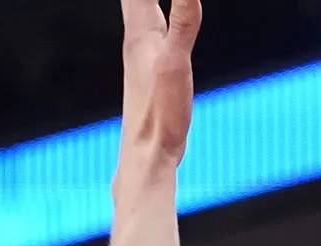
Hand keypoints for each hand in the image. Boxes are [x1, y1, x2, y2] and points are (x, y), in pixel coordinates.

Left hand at [118, 0, 201, 177]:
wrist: (145, 156)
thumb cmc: (159, 113)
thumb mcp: (176, 64)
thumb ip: (184, 24)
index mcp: (140, 31)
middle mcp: (136, 38)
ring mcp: (141, 54)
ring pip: (138, 8)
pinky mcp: (149, 70)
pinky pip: (150, 26)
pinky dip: (153, 11)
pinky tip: (157, 20)